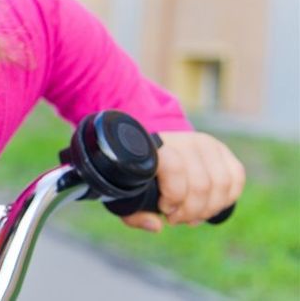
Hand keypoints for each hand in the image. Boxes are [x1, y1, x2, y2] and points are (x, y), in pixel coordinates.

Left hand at [121, 131, 244, 232]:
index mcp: (156, 147)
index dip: (173, 197)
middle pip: (201, 184)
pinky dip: (227, 198)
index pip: (175, 169)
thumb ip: (135, 214)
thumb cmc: (140, 178)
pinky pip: (237, 177)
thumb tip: (157, 226)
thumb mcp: (128, 196)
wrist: (154, 152)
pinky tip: (210, 207)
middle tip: (177, 219)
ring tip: (192, 216)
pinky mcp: (222, 150)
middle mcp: (183, 140)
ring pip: (222, 183)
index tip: (164, 208)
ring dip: (209, 208)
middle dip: (191, 211)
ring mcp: (205, 143)